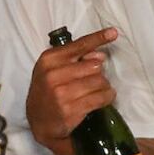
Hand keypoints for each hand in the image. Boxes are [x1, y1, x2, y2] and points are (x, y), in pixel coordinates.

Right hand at [25, 26, 118, 150]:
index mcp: (48, 60)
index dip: (98, 38)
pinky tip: (104, 98)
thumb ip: (74, 59)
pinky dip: (106, 97)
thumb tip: (100, 56)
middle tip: (93, 80)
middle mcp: (52, 75)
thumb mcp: (53, 70)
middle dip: (99, 72)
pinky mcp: (70, 110)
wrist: (39, 122)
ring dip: (104, 86)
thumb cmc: (48, 91)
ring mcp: (61, 94)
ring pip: (99, 82)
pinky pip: (99, 98)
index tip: (113, 32)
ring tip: (99, 90)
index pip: (79, 46)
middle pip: (94, 65)